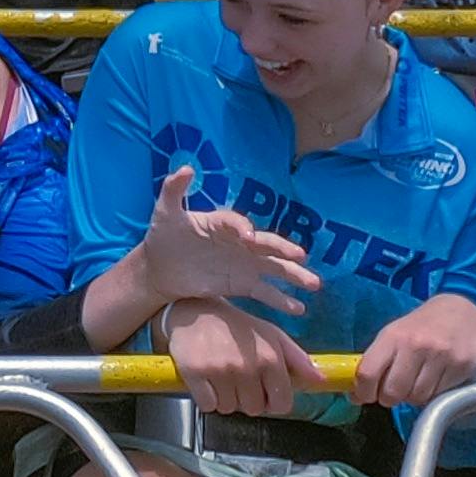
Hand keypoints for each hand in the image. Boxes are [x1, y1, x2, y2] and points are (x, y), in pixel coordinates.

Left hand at [131, 164, 315, 316]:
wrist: (161, 267)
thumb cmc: (164, 235)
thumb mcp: (165, 211)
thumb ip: (174, 190)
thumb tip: (186, 168)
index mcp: (223, 223)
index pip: (237, 223)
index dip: (243, 228)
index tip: (248, 238)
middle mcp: (241, 242)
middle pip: (266, 244)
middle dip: (283, 250)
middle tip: (300, 255)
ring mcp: (244, 263)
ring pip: (274, 268)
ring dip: (294, 275)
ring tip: (314, 283)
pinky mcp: (242, 284)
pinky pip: (265, 292)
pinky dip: (282, 300)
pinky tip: (299, 308)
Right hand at [159, 301, 325, 416]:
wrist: (196, 310)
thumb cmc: (237, 326)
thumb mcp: (271, 335)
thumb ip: (297, 359)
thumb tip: (321, 380)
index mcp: (269, 357)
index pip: (281, 404)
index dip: (272, 401)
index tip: (263, 392)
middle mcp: (246, 366)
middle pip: (253, 409)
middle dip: (247, 399)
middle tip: (238, 379)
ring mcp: (219, 370)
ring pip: (229, 409)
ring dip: (226, 398)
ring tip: (221, 377)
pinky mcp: (194, 373)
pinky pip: (208, 406)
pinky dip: (207, 398)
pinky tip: (207, 380)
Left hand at [357, 293, 475, 408]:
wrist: (463, 311)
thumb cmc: (422, 326)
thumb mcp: (394, 335)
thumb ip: (375, 363)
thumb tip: (356, 397)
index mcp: (393, 336)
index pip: (368, 373)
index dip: (363, 392)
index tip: (366, 396)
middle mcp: (416, 345)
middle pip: (392, 392)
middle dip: (390, 398)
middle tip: (396, 390)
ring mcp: (441, 356)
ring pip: (417, 398)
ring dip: (414, 396)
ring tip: (418, 382)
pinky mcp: (461, 366)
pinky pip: (439, 395)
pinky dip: (434, 393)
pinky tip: (436, 378)